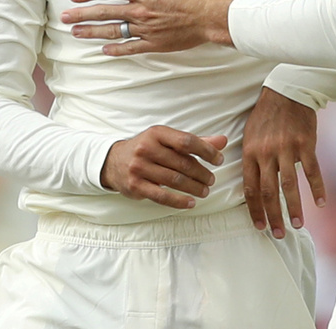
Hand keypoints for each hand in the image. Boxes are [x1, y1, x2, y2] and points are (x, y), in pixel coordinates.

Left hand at [62, 0, 235, 54]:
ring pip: (113, 31)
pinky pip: (131, 47)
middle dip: (82, 15)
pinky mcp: (154, 43)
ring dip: (93, 32)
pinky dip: (117, 49)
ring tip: (77, 34)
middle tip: (65, 18)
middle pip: (105, 13)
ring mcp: (146, 29)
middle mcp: (140, 11)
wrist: (211, 15)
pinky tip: (104, 50)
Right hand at [100, 126, 227, 208]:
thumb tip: (222, 141)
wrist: (113, 161)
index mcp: (157, 133)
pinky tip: (191, 202)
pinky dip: (179, 201)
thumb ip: (195, 141)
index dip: (206, 151)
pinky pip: (162, 196)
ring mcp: (139, 168)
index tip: (219, 160)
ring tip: (205, 190)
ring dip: (194, 187)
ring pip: (174, 180)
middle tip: (212, 179)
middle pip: (182, 163)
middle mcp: (146, 148)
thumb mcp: (167, 140)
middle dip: (202, 173)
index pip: (186, 141)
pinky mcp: (136, 186)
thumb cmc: (147, 148)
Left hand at [242, 88, 324, 237]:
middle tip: (278, 234)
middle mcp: (267, 152)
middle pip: (268, 191)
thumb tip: (249, 186)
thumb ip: (250, 160)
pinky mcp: (305, 143)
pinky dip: (317, 188)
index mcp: (250, 152)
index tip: (259, 226)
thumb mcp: (249, 135)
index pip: (250, 188)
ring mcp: (287, 148)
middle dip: (273, 215)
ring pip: (289, 185)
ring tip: (298, 225)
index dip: (254, 210)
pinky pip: (312, 171)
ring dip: (294, 208)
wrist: (287, 92)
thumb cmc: (266, 116)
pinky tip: (320, 203)